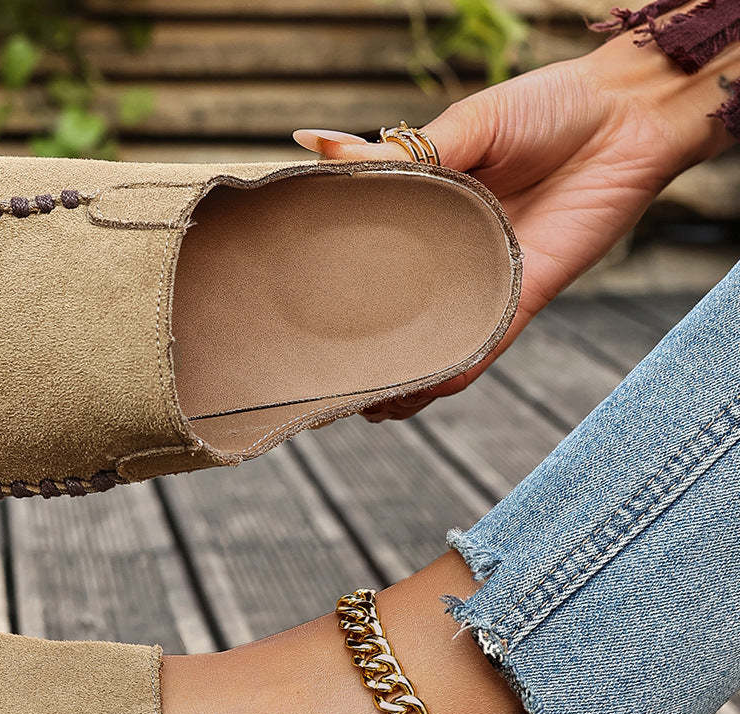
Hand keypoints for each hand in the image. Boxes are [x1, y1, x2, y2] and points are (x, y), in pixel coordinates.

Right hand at [295, 34, 736, 417]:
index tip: (286, 317)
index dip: (328, 297)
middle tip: (311, 381)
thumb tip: (324, 150)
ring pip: (429, 351)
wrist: (629, 116)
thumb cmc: (551, 108)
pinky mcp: (520, 301)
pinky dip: (444, 376)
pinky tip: (409, 395)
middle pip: (392, 324)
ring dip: (394, 382)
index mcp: (425, 219)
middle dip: (355, 359)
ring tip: (354, 403)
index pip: (364, 268)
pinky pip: (476, 351)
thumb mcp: (466, 124)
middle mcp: (448, 263)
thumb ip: (402, 154)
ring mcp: (482, 287)